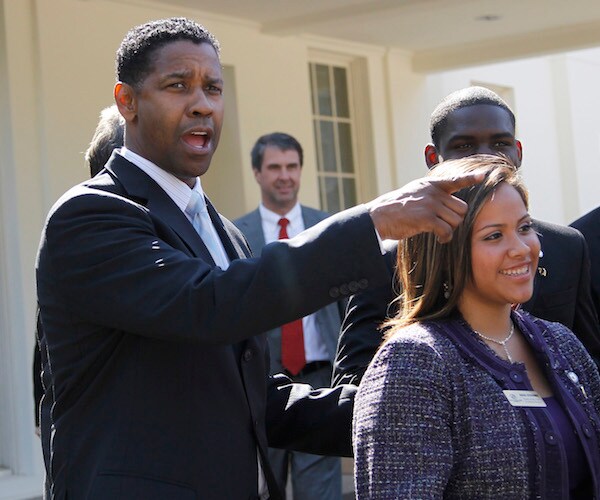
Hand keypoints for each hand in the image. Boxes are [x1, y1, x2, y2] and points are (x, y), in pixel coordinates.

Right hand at [367, 171, 484, 242]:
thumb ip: (431, 193)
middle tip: (445, 226)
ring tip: (440, 232)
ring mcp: (430, 204)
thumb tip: (446, 200)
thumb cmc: (396, 208)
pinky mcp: (426, 218)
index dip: (470, 178)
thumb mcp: (415, 192)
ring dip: (450, 229)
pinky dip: (445, 238)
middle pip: (461, 208)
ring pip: (456, 220)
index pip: (455, 180)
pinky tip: (439, 239)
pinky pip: (447, 230)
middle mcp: (433, 192)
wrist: (379, 216)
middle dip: (456, 219)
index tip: (483, 176)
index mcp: (431, 184)